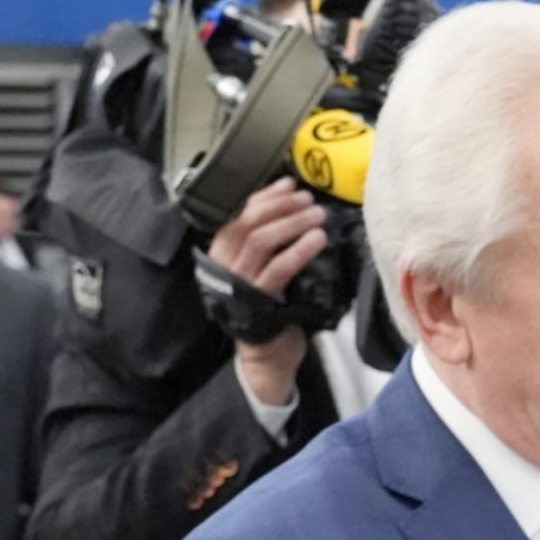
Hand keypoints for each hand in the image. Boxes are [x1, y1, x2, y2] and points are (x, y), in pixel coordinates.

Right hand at [208, 179, 324, 406]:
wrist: (266, 355)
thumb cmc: (269, 308)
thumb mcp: (263, 270)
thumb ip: (268, 243)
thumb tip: (294, 207)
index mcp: (221, 253)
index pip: (238, 215)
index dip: (264, 197)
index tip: (289, 184)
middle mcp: (224, 264)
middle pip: (247, 223)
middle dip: (280, 206)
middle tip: (308, 199)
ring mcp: (239, 282)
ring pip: (261, 241)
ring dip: (291, 224)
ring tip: (317, 215)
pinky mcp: (258, 300)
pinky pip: (278, 269)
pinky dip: (298, 251)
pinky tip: (317, 240)